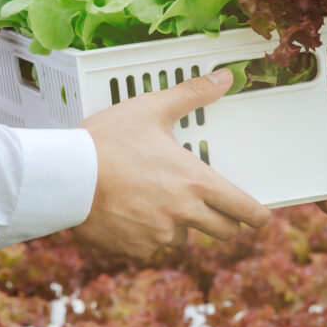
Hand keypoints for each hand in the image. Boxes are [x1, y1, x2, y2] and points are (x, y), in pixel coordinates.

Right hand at [73, 69, 270, 258]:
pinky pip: (152, 245)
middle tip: (211, 205)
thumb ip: (192, 94)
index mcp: (195, 183)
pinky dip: (147, 232)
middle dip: (222, 220)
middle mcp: (183, 214)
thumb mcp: (152, 109)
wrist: (65, 176)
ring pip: (183, 236)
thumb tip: (224, 78)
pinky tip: (131, 211)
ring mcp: (159, 234)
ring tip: (156, 198)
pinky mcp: (135, 248)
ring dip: (178, 224)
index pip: (244, 210)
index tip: (261, 216)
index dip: (258, 215)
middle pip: (223, 231)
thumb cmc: (106, 141)